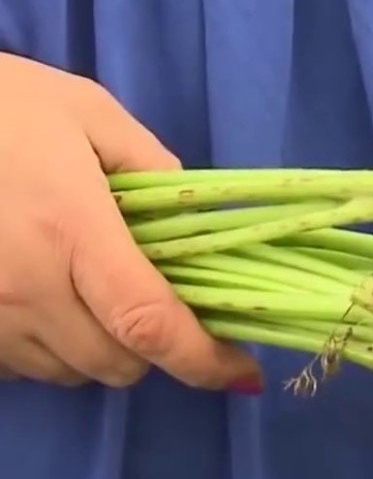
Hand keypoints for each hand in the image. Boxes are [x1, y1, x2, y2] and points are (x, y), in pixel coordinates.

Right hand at [0, 53, 261, 390]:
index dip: (203, 360)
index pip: (149, 323)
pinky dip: (49, 350)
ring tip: (94, 295)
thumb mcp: (90, 115)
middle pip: (116, 363)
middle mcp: (26, 288)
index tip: (242, 373)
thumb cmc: (1, 105)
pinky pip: (20, 367)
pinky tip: (45, 300)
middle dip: (153, 349)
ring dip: (99, 350)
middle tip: (157, 306)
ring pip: (69, 373)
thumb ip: (154, 170)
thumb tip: (196, 226)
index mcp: (71, 232)